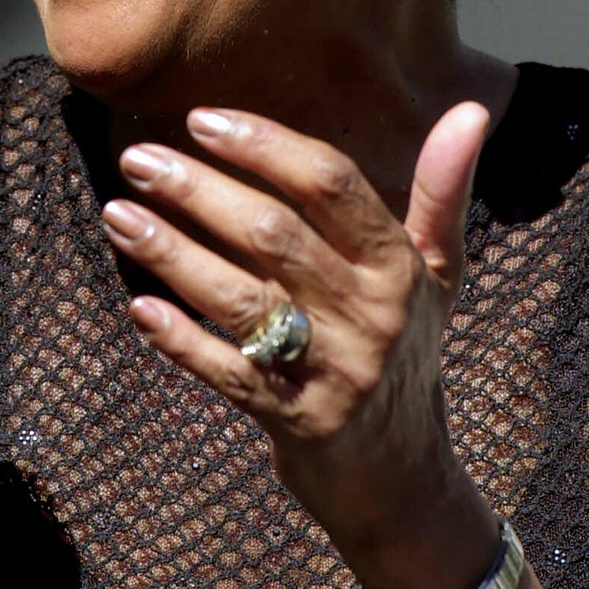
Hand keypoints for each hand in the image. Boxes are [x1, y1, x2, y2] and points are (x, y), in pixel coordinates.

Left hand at [101, 102, 499, 588]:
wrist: (404, 480)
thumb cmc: (407, 350)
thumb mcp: (437, 272)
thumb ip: (443, 188)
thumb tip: (471, 109)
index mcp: (400, 265)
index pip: (330, 184)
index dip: (265, 145)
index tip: (201, 119)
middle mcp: (371, 313)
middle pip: (272, 234)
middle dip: (197, 190)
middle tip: (137, 160)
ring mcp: (333, 371)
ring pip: (239, 297)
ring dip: (170, 252)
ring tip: (117, 214)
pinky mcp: (296, 422)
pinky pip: (227, 372)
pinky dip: (179, 339)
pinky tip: (136, 305)